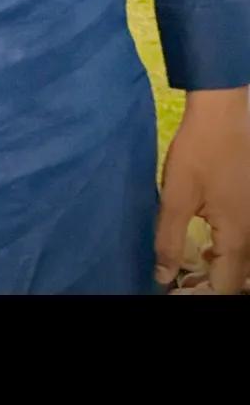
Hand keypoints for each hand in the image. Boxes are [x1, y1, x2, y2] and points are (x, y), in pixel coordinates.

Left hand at [155, 88, 249, 292]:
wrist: (223, 112)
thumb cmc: (199, 152)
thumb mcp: (176, 198)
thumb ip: (169, 241)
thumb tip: (163, 276)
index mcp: (237, 237)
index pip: (226, 287)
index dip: (202, 292)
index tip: (179, 288)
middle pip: (239, 276)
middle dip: (214, 282)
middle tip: (187, 278)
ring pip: (245, 259)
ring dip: (224, 267)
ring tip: (196, 262)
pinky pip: (246, 239)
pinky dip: (230, 248)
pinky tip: (210, 239)